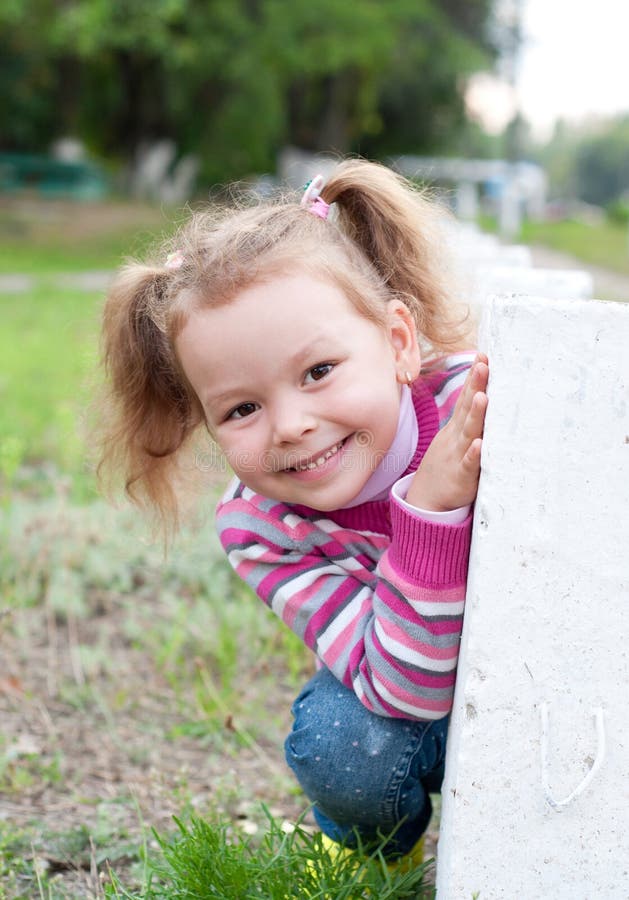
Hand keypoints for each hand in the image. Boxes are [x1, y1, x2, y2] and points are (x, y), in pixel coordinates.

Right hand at [406, 354, 488, 511]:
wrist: (427, 500)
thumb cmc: (448, 466)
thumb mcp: (455, 438)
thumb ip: (469, 419)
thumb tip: (484, 394)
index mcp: (457, 427)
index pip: (466, 397)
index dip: (474, 378)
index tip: (483, 355)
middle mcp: (457, 437)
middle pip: (467, 408)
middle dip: (475, 385)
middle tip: (484, 363)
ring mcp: (458, 455)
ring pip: (468, 432)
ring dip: (475, 415)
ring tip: (482, 396)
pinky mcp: (462, 476)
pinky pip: (469, 464)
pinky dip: (473, 454)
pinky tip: (478, 444)